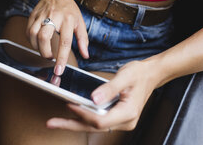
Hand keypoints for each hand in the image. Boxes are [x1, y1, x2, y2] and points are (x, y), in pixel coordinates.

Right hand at [26, 0, 88, 74]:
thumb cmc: (69, 9)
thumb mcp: (80, 22)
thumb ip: (83, 40)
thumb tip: (86, 55)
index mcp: (68, 19)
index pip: (65, 41)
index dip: (61, 57)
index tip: (59, 70)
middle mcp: (54, 17)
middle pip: (44, 37)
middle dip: (45, 53)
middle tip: (50, 58)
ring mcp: (41, 16)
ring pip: (33, 35)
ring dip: (37, 48)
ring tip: (44, 50)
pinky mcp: (32, 16)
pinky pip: (28, 32)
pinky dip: (31, 41)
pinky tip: (38, 43)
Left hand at [46, 60, 161, 131]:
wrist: (151, 74)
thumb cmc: (139, 73)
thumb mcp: (125, 77)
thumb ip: (108, 89)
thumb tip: (92, 99)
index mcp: (128, 112)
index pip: (100, 120)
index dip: (83, 113)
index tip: (69, 103)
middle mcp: (125, 121)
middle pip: (94, 127)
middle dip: (71, 124)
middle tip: (51, 123)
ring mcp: (121, 121)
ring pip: (94, 126)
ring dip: (75, 122)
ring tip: (56, 120)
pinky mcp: (116, 117)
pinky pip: (97, 120)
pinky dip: (83, 117)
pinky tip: (71, 113)